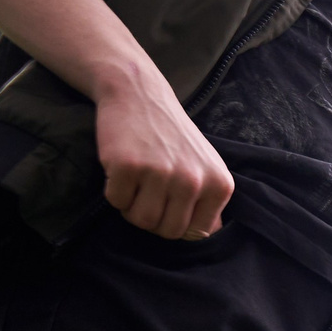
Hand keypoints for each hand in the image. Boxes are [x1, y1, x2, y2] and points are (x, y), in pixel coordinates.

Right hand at [94, 63, 233, 237]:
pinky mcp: (127, 166)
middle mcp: (194, 181)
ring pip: (141, 221)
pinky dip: (113, 191)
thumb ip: (209, 201)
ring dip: (131, 207)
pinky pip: (115, 201)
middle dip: (153, 218)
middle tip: (146, 193)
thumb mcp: (206, 167)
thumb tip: (205, 237)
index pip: (197, 234)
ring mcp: (161, 174)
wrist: (139, 93)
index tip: (168, 204)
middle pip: (167, 232)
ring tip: (135, 183)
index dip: (177, 223)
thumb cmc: (173, 136)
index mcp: (219, 185)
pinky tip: (121, 169)